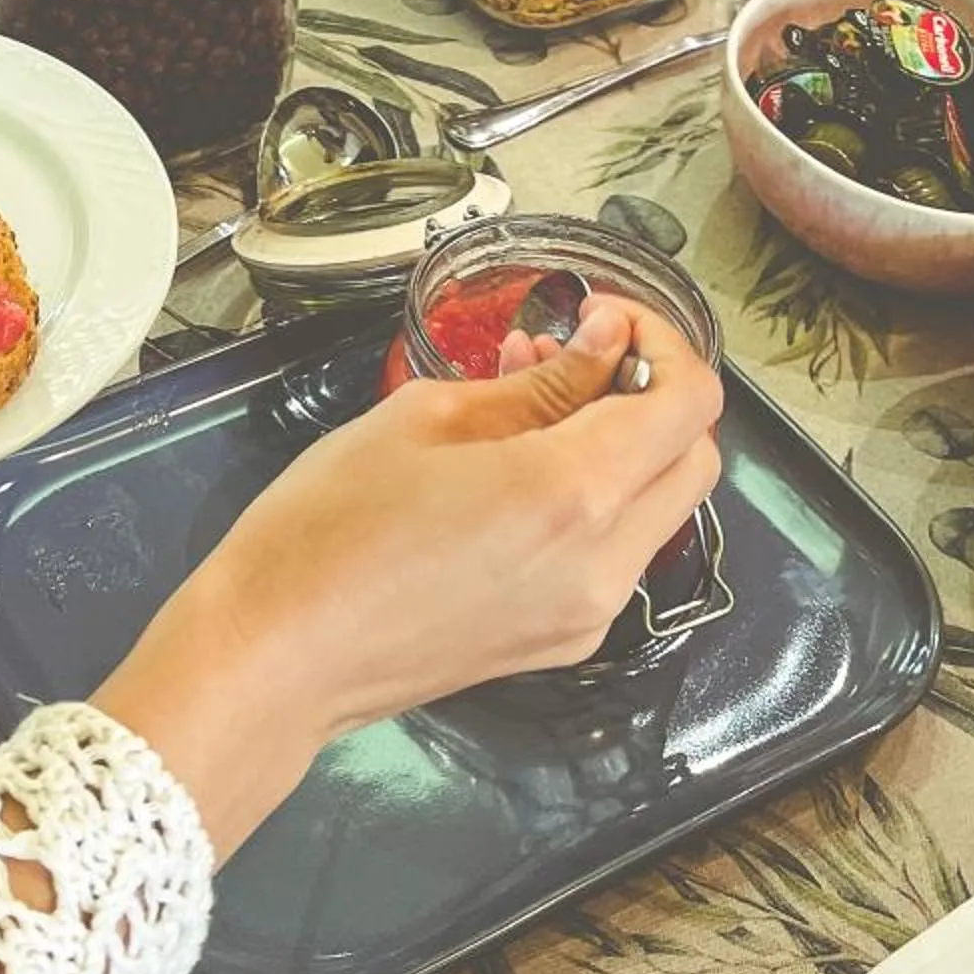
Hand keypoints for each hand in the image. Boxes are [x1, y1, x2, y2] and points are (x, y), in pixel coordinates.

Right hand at [95, 295, 722, 857]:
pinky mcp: (563, 641)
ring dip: (623, 445)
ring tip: (530, 401)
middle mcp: (602, 564)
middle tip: (579, 352)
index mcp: (572, 493)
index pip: (689, 401)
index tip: (604, 318)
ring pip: (661, 507)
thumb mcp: (427, 416)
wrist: (277, 655)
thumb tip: (603, 342)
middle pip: (695, 457)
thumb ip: (538, 380)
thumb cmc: (324, 533)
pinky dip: (596, 498)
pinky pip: (618, 553)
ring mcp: (589, 613)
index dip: (660, 342)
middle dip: (653, 392)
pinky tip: (518, 466)